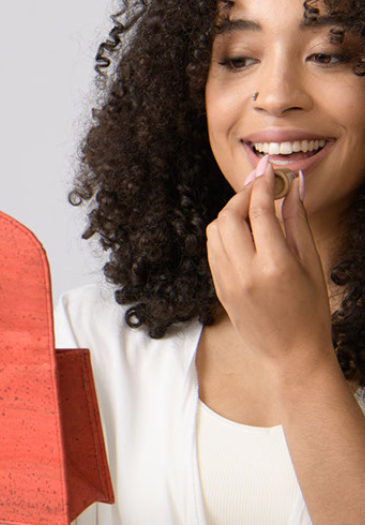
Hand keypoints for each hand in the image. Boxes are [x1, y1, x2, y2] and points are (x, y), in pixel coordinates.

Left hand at [206, 159, 331, 376]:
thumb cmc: (310, 310)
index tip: (269, 170)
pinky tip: (242, 232)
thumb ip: (297, 222)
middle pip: (228, 217)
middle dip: (241, 196)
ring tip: (251, 210)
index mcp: (274, 265)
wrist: (291, 353)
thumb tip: (293, 187)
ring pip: (215, 231)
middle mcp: (244, 272)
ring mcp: (227, 281)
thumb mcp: (311, 264)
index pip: (260, 212)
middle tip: (258, 188)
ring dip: (230, 213)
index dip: (263, 185)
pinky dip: (223, 233)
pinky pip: (212, 250)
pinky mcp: (218, 288)